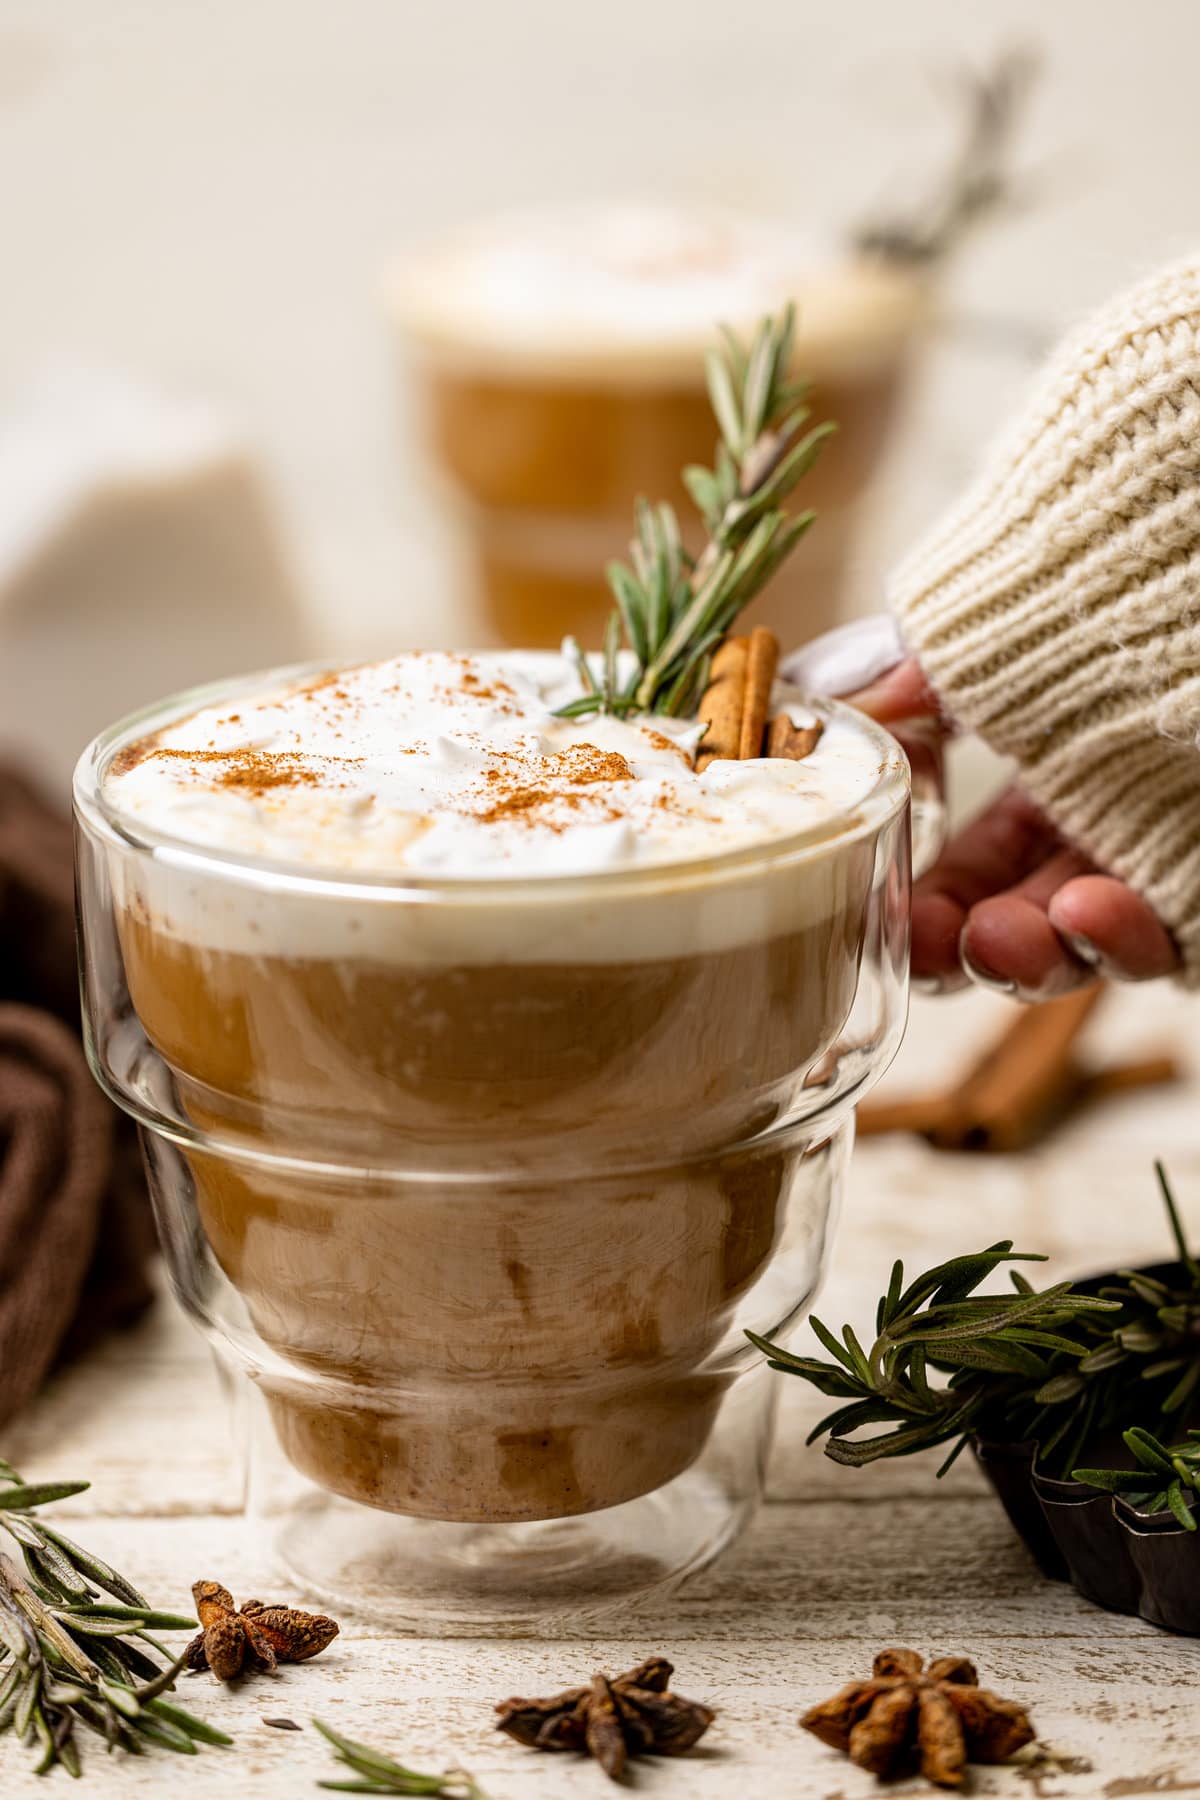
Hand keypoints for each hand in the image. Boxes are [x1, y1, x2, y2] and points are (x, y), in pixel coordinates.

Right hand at [785, 624, 1179, 996]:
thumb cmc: (1122, 562)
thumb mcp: (999, 615)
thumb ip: (911, 671)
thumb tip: (823, 703)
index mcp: (1052, 777)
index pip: (970, 882)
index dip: (924, 916)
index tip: (885, 924)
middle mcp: (1114, 825)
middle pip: (1029, 931)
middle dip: (978, 952)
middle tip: (948, 942)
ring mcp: (1173, 848)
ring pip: (1102, 949)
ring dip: (1051, 957)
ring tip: (1020, 929)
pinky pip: (1177, 938)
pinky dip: (1132, 942)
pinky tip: (1095, 908)